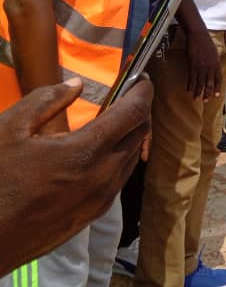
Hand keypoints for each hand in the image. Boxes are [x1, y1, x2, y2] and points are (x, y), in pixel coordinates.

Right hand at [0, 77, 151, 274]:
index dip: (143, 92)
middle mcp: (103, 176)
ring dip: (130, 136)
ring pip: (132, 157)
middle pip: (140, 134)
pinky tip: (100, 152)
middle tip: (127, 96)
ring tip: (114, 121)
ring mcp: (101, 199)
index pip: (134, 113)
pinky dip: (119, 158)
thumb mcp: (10, 129)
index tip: (142, 78)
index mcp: (86, 152)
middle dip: (139, 111)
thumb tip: (76, 84)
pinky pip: (120, 178)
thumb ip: (46, 100)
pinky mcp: (93, 215)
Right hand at [185, 28, 220, 100]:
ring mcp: (201, 66)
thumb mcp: (214, 52)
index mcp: (216, 63)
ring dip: (197, 91)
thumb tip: (215, 68)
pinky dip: (190, 85)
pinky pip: (191, 77)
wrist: (198, 35)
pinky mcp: (192, 65)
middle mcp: (210, 67)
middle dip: (207, 92)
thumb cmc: (206, 42)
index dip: (217, 87)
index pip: (218, 78)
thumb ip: (214, 61)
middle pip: (209, 83)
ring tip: (196, 98)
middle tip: (205, 101)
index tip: (216, 95)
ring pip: (199, 82)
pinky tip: (188, 90)